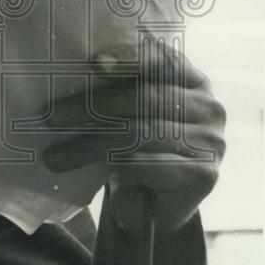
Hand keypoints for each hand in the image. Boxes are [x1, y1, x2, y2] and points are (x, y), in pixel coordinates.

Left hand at [42, 41, 225, 235]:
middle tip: (52, 116)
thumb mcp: (128, 115)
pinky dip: (116, 167)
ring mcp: (212, 141)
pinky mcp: (205, 176)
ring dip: (90, 144)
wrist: (153, 206)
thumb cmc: (136, 149)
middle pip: (145, 98)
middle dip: (92, 106)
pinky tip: (91, 173)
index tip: (94, 63)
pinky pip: (150, 165)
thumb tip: (64, 77)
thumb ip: (116, 92)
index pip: (163, 59)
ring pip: (141, 133)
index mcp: (192, 79)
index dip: (129, 58)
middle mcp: (209, 106)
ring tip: (54, 156)